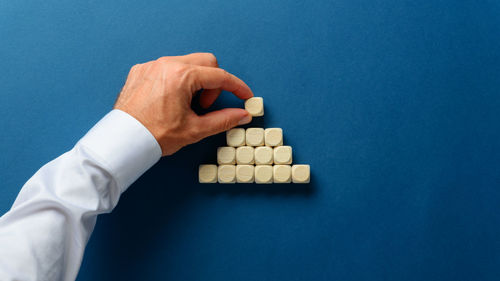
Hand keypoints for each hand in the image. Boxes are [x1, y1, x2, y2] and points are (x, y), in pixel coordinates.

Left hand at [114, 53, 252, 155]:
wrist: (123, 142)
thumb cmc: (155, 136)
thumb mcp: (195, 130)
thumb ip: (223, 119)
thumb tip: (242, 115)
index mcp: (182, 76)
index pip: (220, 76)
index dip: (237, 87)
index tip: (246, 96)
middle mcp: (166, 64)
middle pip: (206, 62)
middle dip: (213, 83)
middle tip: (205, 106)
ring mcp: (152, 65)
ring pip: (186, 63)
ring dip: (195, 82)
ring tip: (186, 106)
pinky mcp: (140, 71)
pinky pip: (167, 68)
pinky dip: (176, 81)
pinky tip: (170, 101)